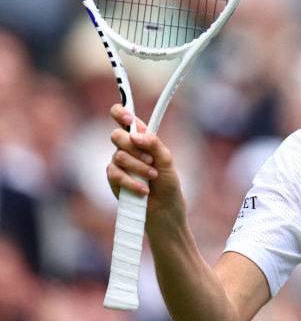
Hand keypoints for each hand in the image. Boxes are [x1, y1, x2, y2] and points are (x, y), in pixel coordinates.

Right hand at [107, 105, 184, 221]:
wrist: (164, 206)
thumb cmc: (167, 181)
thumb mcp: (166, 160)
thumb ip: (153, 144)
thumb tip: (135, 135)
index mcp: (141, 137)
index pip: (125, 118)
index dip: (122, 113)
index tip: (129, 119)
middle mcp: (127, 147)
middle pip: (117, 136)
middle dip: (133, 147)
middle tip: (150, 159)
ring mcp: (118, 163)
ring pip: (118, 156)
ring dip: (138, 167)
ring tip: (153, 176)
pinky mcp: (113, 178)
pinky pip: (115, 174)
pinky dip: (132, 182)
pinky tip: (143, 189)